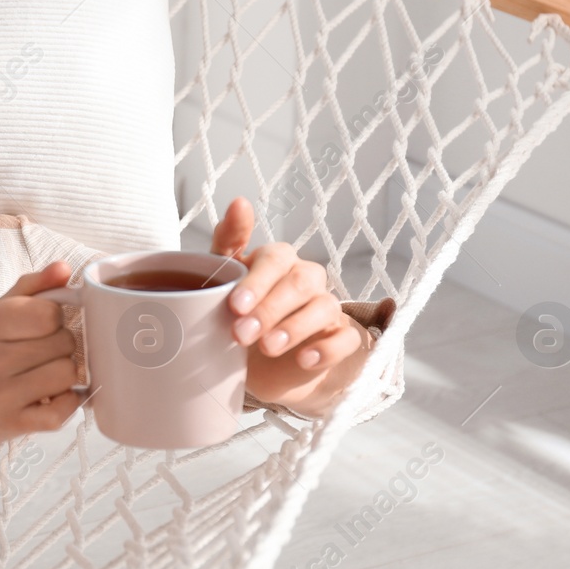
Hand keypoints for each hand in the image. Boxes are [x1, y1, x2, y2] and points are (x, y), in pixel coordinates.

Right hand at [0, 261, 83, 453]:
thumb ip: (29, 289)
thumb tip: (65, 268)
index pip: (47, 314)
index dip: (54, 318)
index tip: (42, 325)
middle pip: (63, 342)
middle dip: (60, 344)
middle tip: (42, 352)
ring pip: (66, 373)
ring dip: (64, 373)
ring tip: (45, 373)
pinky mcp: (12, 425)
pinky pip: (63, 410)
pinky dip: (67, 402)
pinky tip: (51, 396)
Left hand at [211, 198, 370, 417]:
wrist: (261, 365)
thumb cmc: (242, 314)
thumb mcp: (223, 280)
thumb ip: (228, 242)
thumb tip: (239, 202)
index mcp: (279, 261)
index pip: (275, 259)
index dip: (256, 281)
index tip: (234, 305)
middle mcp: (306, 278)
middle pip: (299, 282)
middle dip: (269, 309)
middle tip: (241, 334)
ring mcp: (327, 308)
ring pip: (324, 307)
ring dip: (294, 327)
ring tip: (267, 347)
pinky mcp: (341, 338)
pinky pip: (346, 338)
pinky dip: (326, 349)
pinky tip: (304, 359)